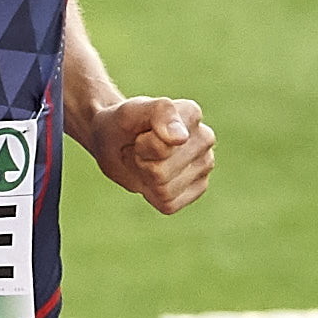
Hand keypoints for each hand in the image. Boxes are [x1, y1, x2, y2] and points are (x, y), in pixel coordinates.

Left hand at [88, 94, 211, 214]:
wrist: (113, 140)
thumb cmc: (122, 124)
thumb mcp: (130, 112)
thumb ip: (159, 113)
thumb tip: (180, 138)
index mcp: (191, 115)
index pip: (163, 147)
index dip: (141, 146)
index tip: (140, 134)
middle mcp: (204, 139)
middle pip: (161, 172)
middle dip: (141, 163)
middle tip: (138, 149)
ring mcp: (205, 164)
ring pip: (165, 190)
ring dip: (145, 178)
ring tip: (144, 160)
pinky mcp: (197, 188)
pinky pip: (169, 204)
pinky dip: (152, 195)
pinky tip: (152, 177)